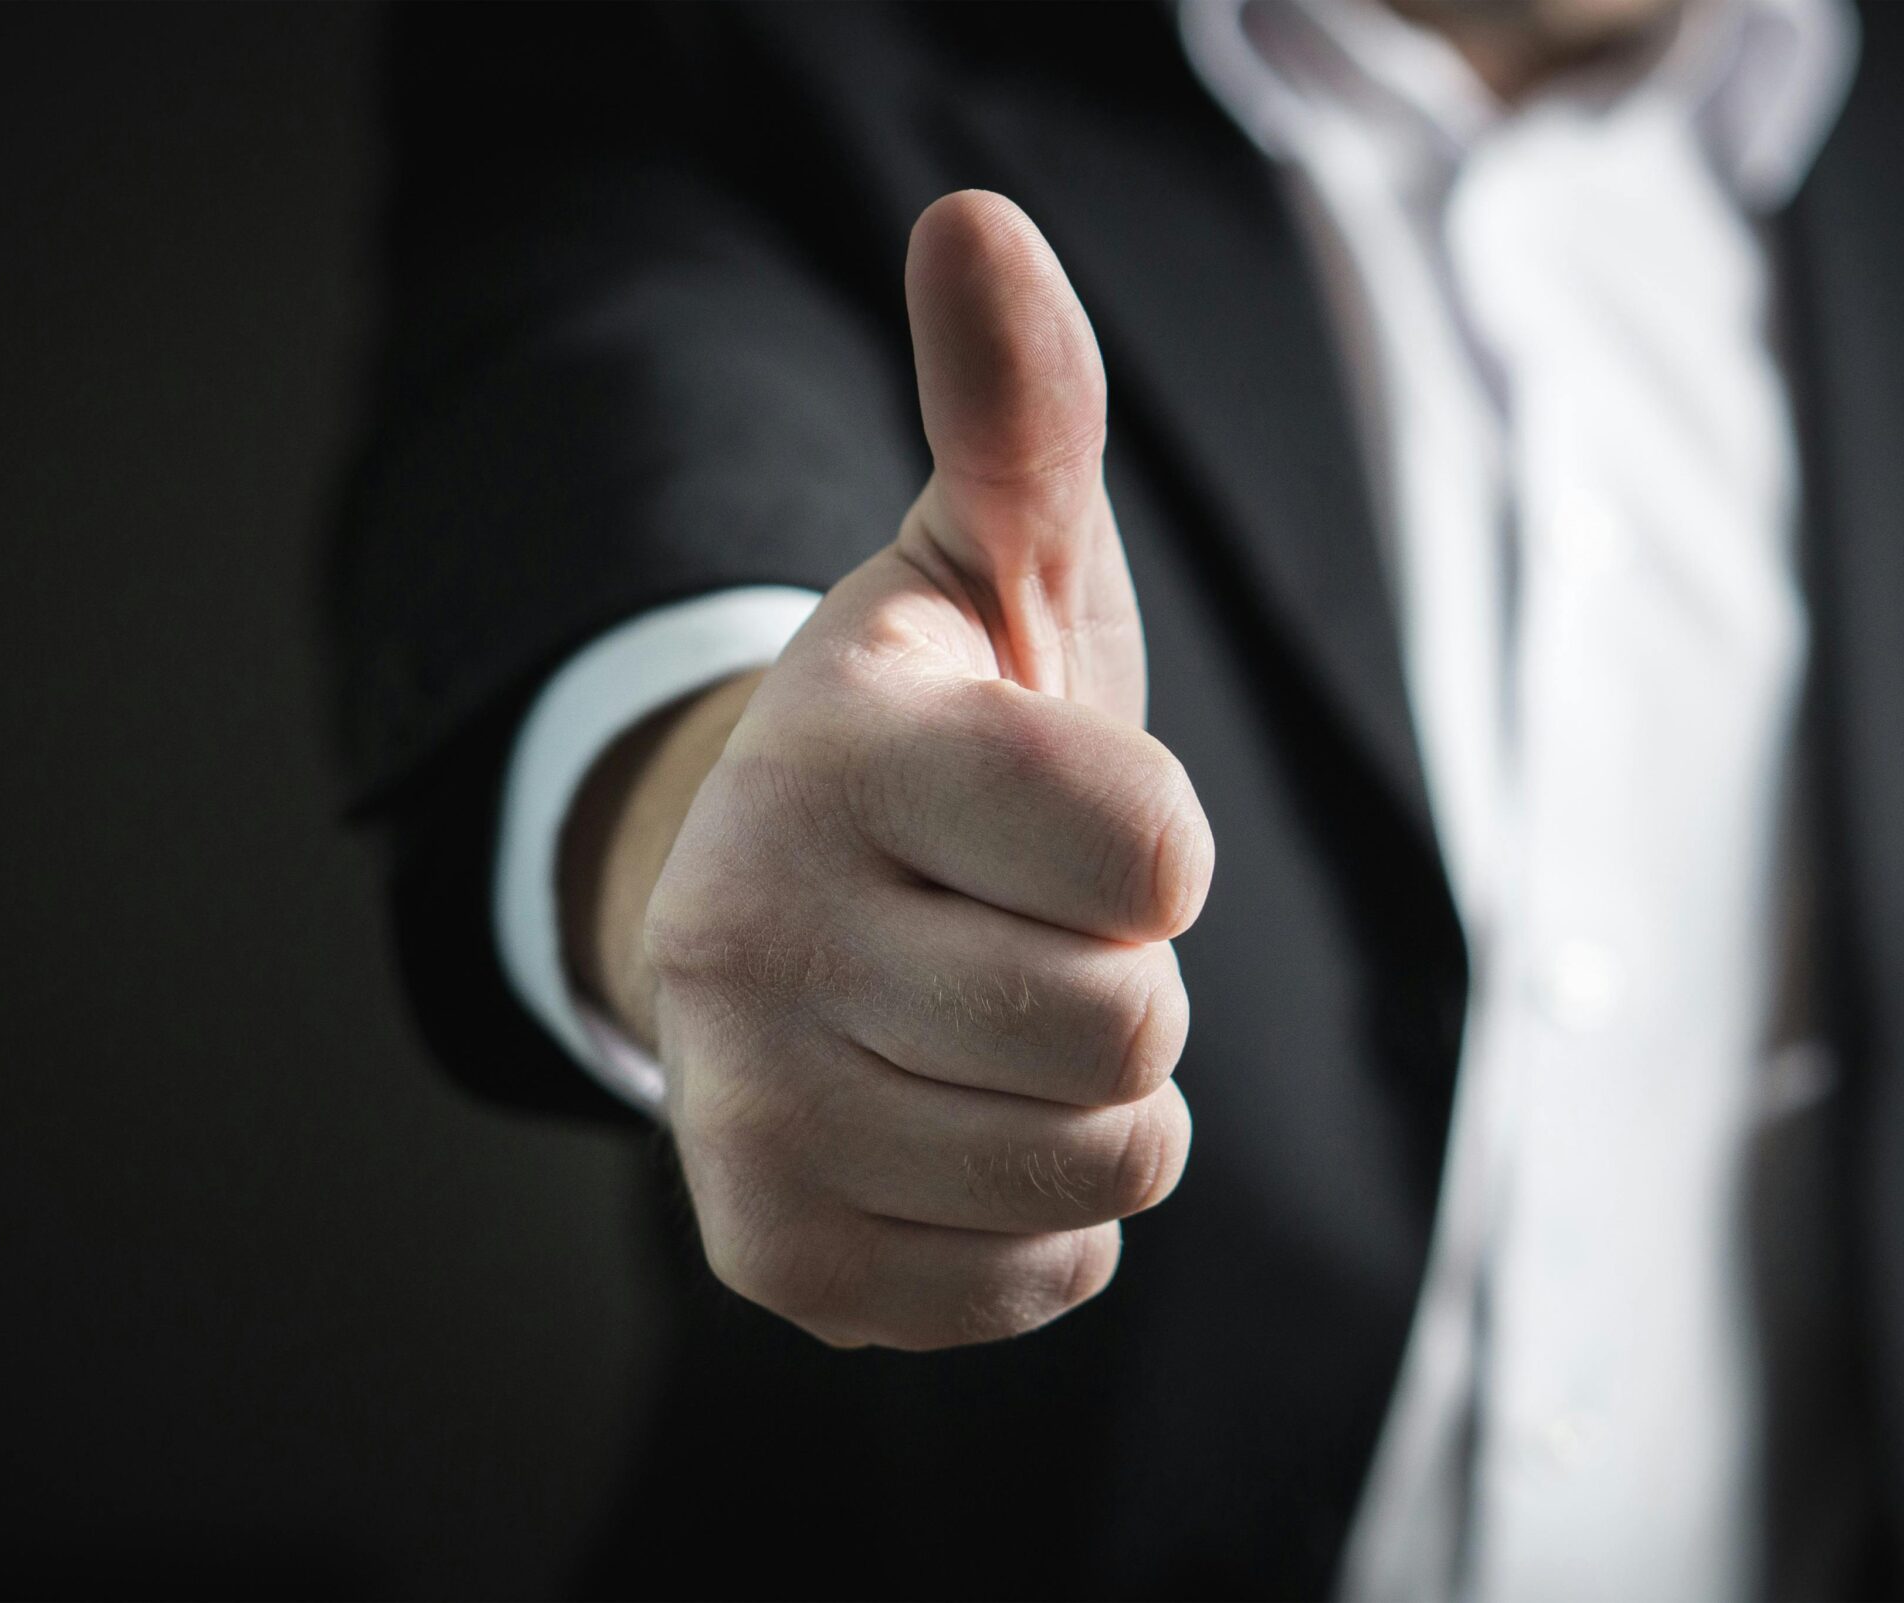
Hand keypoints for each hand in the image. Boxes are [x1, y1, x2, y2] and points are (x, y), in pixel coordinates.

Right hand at [578, 191, 1211, 1349]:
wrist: (775, 910)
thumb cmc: (937, 742)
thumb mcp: (984, 566)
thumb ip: (1018, 415)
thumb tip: (979, 225)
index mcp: (840, 744)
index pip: (1152, 852)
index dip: (1157, 843)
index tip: (1074, 818)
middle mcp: (754, 928)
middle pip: (1129, 1025)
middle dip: (1125, 979)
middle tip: (1026, 927)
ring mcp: (746, 1106)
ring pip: (1100, 1165)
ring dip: (1101, 1100)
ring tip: (1000, 1020)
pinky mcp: (770, 1252)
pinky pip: (1044, 1277)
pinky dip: (1050, 1217)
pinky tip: (964, 1122)